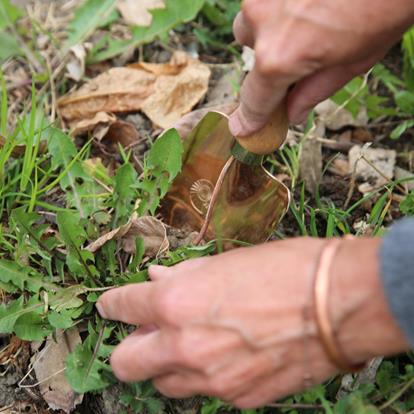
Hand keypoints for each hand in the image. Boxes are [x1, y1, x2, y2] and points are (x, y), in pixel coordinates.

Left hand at [97, 237, 407, 408]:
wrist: (338, 304)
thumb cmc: (285, 269)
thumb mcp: (228, 261)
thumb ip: (185, 276)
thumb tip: (157, 277)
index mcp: (177, 303)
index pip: (124, 306)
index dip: (112, 304)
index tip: (110, 305)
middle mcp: (185, 346)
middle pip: (127, 362)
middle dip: (130, 347)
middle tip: (149, 332)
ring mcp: (211, 379)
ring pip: (164, 384)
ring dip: (167, 364)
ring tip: (191, 344)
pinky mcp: (239, 398)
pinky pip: (206, 392)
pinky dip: (205, 375)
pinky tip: (228, 355)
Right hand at [230, 0, 413, 134]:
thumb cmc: (385, 7)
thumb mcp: (353, 63)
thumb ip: (313, 92)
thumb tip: (292, 113)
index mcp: (280, 57)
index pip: (254, 99)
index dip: (250, 117)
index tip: (243, 127)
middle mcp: (261, 22)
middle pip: (247, 46)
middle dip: (266, 49)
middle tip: (296, 47)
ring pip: (252, 14)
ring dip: (269, 20)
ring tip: (305, 14)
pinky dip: (280, 1)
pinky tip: (307, 0)